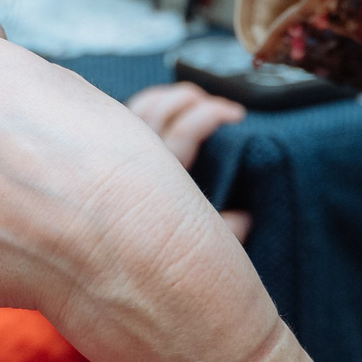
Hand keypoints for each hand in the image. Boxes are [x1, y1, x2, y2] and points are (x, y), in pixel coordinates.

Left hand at [125, 82, 250, 241]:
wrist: (121, 263)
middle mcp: (136, 164)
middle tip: (217, 105)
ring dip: (170, 98)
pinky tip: (167, 105)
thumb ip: (224, 233)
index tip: (236, 114)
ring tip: (195, 98)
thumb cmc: (167, 251)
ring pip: (141, 110)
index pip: (184, 133)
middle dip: (189, 99)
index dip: (210, 114)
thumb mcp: (200, 246)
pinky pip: (129, 118)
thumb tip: (245, 218)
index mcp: (161, 182)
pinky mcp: (116, 155)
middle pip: (158, 113)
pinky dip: (150, 104)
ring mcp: (123, 156)